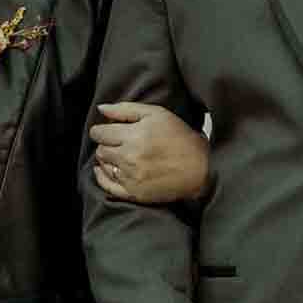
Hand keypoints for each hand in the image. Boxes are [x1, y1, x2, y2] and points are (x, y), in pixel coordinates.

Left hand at [89, 101, 212, 207]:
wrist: (203, 169)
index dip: (102, 130)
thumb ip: (126, 109)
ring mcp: (130, 177)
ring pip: (103, 165)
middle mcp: (129, 157)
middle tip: (118, 143)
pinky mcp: (134, 193)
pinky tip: (105, 170)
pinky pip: (107, 185)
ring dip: (107, 159)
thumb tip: (101, 109)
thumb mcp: (158, 114)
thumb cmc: (182, 138)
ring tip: (120, 155)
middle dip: (106, 144)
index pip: (99, 133)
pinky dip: (102, 177)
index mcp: (133, 136)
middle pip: (100, 149)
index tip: (108, 130)